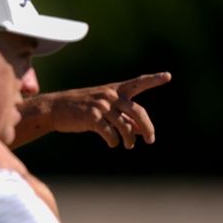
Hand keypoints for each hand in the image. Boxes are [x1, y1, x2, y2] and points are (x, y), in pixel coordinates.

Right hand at [16, 72, 171, 148]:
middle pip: (138, 112)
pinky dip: (114, 141)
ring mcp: (101, 106)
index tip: (168, 76)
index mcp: (114, 90)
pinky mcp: (92, 117)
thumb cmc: (80, 109)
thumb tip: (138, 132)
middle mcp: (110, 96)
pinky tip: (112, 143)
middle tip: (150, 140)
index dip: (153, 80)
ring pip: (125, 126)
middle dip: (147, 127)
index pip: (138, 83)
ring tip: (127, 145)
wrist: (54, 109)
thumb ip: (121, 117)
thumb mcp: (102, 108)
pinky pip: (110, 133)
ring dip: (128, 139)